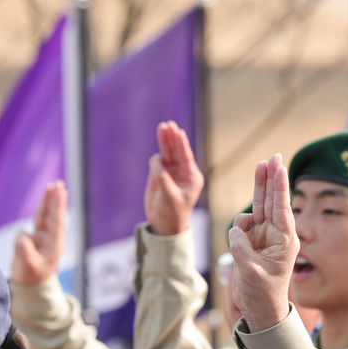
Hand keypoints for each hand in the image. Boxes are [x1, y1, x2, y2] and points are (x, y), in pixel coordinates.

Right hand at [12, 182, 66, 285]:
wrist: (30, 285)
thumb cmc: (32, 276)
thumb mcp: (28, 266)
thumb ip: (24, 250)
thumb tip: (22, 235)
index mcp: (53, 244)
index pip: (56, 221)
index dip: (57, 205)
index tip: (60, 191)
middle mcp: (49, 238)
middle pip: (52, 214)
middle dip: (54, 199)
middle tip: (58, 184)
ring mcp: (41, 237)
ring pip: (44, 215)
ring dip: (47, 201)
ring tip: (52, 187)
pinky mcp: (32, 239)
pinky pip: (35, 222)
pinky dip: (38, 212)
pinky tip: (40, 209)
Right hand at [144, 121, 204, 235]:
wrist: (164, 224)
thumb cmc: (172, 213)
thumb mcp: (170, 197)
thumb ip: (163, 179)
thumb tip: (156, 161)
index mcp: (192, 177)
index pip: (186, 156)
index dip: (181, 143)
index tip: (178, 131)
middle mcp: (182, 172)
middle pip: (177, 151)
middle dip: (172, 138)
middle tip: (168, 124)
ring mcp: (171, 173)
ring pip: (167, 153)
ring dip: (164, 141)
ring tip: (162, 127)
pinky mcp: (160, 175)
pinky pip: (157, 161)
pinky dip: (155, 159)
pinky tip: (156, 161)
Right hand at [229, 155, 298, 331]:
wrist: (259, 309)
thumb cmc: (262, 294)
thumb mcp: (251, 272)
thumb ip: (242, 248)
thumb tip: (237, 229)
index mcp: (285, 241)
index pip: (281, 208)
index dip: (279, 186)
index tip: (279, 167)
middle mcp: (276, 235)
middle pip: (272, 200)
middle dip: (271, 178)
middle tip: (273, 156)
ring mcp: (263, 237)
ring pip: (259, 206)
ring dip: (259, 188)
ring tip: (260, 166)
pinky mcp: (251, 242)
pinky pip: (242, 224)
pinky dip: (238, 226)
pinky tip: (239, 240)